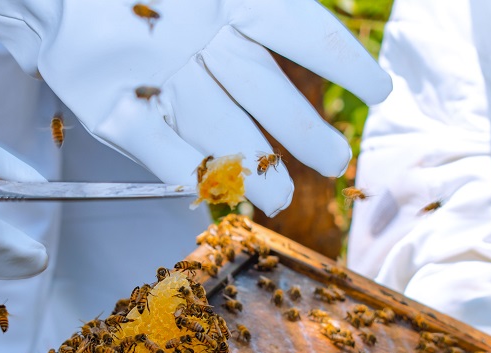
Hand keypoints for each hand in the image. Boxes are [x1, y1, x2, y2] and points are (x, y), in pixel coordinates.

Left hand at [0, 0, 390, 215]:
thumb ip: (259, 4)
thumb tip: (304, 32)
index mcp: (226, 0)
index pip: (295, 30)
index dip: (339, 60)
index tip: (377, 91)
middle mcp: (197, 45)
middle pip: (259, 93)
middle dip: (297, 130)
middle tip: (332, 163)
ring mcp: (156, 81)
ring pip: (215, 127)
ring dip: (249, 161)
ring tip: (280, 195)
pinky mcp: (112, 112)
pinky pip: (155, 148)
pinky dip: (184, 170)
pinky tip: (215, 190)